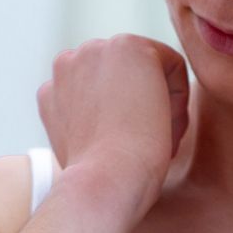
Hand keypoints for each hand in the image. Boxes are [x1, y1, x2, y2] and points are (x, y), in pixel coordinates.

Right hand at [37, 33, 190, 218]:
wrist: (102, 184)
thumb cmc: (100, 184)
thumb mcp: (84, 150)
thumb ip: (89, 123)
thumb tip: (111, 121)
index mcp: (54, 91)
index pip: (105, 95)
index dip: (125, 124)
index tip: (129, 154)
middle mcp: (67, 63)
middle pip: (126, 79)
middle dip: (142, 110)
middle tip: (146, 148)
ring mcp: (96, 50)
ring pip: (149, 72)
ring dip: (160, 106)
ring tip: (154, 141)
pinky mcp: (129, 47)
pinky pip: (173, 65)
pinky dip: (178, 99)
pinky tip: (165, 129)